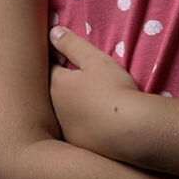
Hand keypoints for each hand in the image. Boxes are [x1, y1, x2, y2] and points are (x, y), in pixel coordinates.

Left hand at [48, 26, 153, 162]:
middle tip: (71, 81)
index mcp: (57, 85)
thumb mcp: (95, 61)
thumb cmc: (113, 90)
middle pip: (53, 93)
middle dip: (58, 86)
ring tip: (85, 104)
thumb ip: (73, 45)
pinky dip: (82, 127)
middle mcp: (55, 109)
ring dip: (69, 109)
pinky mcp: (78, 146)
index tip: (57, 57)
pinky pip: (76, 132)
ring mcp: (65, 130)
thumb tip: (53, 32)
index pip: (48, 68)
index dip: (54, 61)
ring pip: (62, 115)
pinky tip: (93, 125)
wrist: (130, 130)